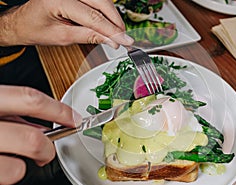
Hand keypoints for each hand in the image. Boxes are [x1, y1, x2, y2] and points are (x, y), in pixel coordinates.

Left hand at [0, 0, 133, 47]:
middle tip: (124, 38)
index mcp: (59, 0)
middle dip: (115, 22)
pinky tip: (109, 25)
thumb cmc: (35, 28)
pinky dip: (105, 13)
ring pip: (102, 1)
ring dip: (113, 17)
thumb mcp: (61, 37)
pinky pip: (97, 1)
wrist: (23, 22)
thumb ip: (87, 36)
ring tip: (118, 34)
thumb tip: (110, 40)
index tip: (124, 41)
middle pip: (102, 3)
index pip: (93, 16)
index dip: (111, 30)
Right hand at [0, 85, 81, 184]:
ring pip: (17, 170)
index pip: (31, 100)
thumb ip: (15, 115)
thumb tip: (45, 125)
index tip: (76, 120)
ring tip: (5, 162)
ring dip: (18, 168)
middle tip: (44, 152)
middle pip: (34, 140)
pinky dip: (2, 183)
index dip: (59, 111)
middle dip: (47, 149)